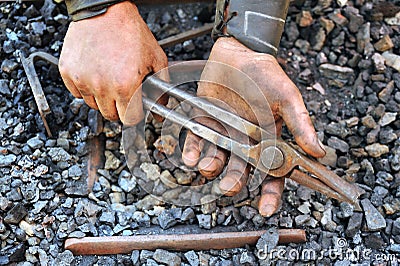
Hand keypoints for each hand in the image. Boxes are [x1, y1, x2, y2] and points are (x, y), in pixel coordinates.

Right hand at [59, 1, 167, 124]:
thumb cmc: (129, 31)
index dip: (135, 113)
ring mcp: (83, 80)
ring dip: (102, 97)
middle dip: (119, 106)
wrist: (105, 10)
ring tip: (108, 76)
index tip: (135, 106)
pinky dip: (85, 87)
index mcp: (125, 85)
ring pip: (93, 105)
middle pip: (110, 115)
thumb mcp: (156, 59)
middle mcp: (102, 85)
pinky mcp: (68, 72)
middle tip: (122, 89)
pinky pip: (77, 93)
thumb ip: (161, 87)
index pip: (130, 119)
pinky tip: (94, 72)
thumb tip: (161, 108)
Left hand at [182, 37, 325, 216]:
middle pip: (241, 170)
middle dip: (235, 181)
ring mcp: (224, 132)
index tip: (266, 209)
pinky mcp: (204, 121)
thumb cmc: (265, 73)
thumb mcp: (287, 97)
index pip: (272, 172)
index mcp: (269, 139)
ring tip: (208, 167)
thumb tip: (320, 152)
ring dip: (212, 168)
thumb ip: (300, 123)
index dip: (270, 193)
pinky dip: (192, 151)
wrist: (238, 52)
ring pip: (217, 159)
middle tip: (230, 186)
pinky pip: (196, 141)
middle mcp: (246, 141)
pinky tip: (191, 158)